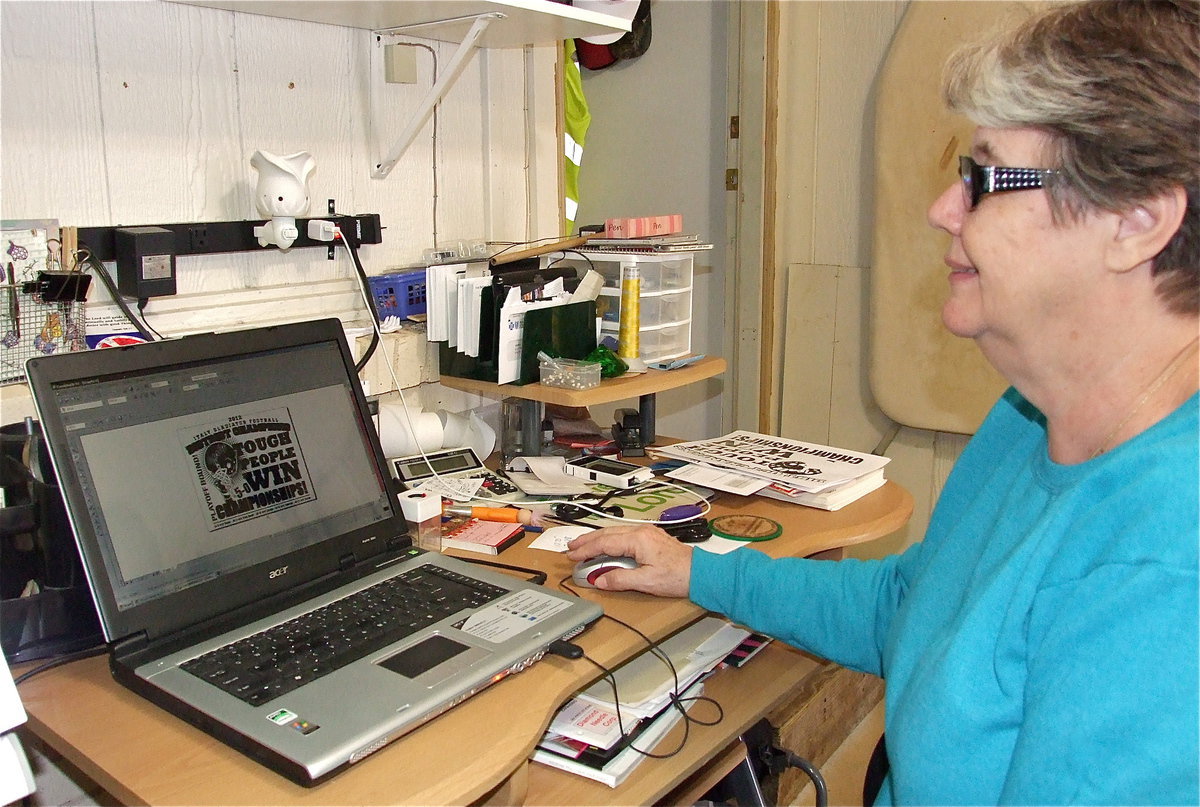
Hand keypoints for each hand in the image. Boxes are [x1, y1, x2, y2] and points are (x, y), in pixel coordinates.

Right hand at [566, 524, 691, 596]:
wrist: (701, 573)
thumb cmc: (679, 575)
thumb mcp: (646, 581)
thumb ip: (620, 579)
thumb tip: (601, 580)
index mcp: (638, 539)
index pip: (604, 543)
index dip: (586, 549)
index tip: (572, 555)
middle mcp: (641, 532)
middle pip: (607, 534)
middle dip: (587, 540)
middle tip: (571, 547)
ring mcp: (647, 533)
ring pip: (614, 533)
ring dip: (597, 539)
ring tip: (583, 545)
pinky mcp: (651, 538)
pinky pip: (623, 535)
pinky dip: (609, 540)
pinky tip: (606, 545)